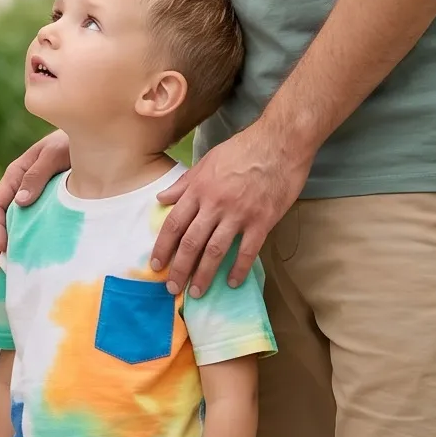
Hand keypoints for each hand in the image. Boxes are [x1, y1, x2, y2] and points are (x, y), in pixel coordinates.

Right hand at [0, 131, 70, 269]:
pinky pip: (29, 222)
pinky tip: (26, 254)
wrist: (96, 136)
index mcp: (17, 173)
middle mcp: (21, 186)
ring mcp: (32, 195)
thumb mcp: (55, 153)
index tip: (4, 248)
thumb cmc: (74, 141)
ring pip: (12, 223)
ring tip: (4, 269)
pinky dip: (23, 239)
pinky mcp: (46, 202)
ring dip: (6, 244)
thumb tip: (20, 202)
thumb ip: (38, 174)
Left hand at [151, 127, 311, 295]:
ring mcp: (239, 214)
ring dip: (204, 275)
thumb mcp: (207, 161)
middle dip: (179, 268)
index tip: (156, 265)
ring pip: (215, 251)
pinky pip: (247, 251)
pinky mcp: (262, 221)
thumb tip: (161, 198)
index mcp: (199, 189)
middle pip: (191, 242)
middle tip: (172, 288)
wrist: (279, 143)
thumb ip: (184, 183)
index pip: (174, 223)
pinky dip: (239, 269)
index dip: (163, 247)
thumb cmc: (243, 149)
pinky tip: (233, 282)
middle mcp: (214, 204)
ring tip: (197, 292)